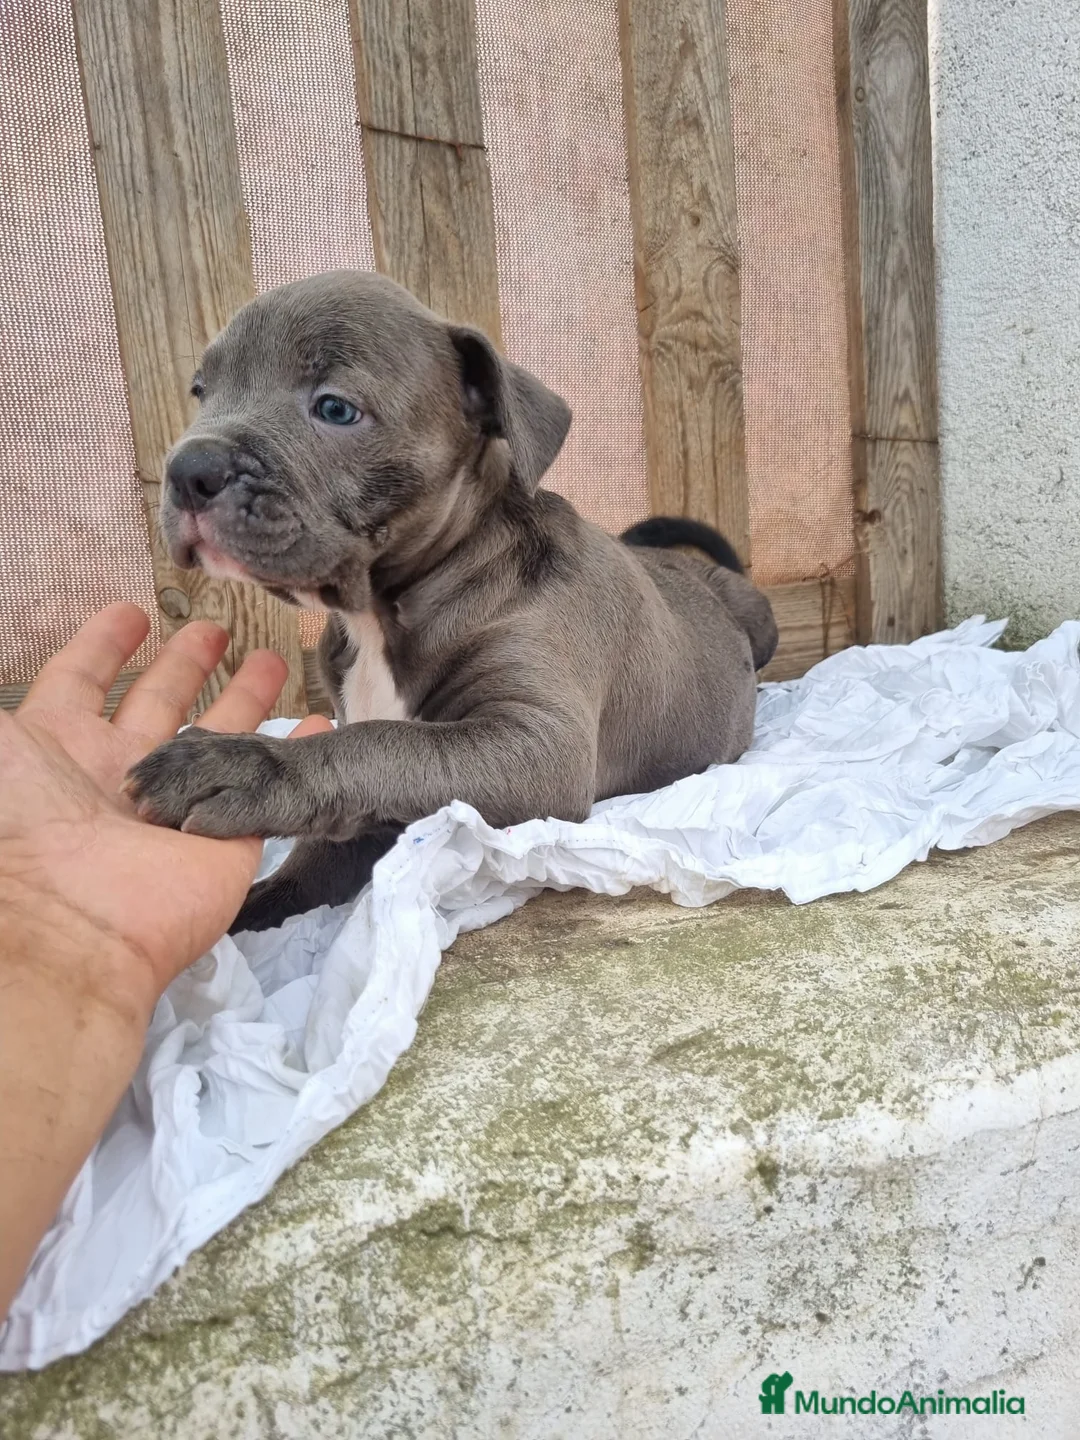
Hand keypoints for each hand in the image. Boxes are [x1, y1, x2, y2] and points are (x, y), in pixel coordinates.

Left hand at [0, 604, 329, 1011]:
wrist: (71, 927)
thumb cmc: (18, 828)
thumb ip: (4, 717)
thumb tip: (2, 681)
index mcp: (58, 749)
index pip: (82, 680)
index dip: (104, 643)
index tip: (133, 612)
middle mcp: (120, 772)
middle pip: (160, 702)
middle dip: (186, 664)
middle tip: (215, 631)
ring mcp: (178, 803)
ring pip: (218, 737)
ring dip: (245, 698)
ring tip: (272, 660)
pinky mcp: (229, 831)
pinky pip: (269, 782)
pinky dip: (297, 751)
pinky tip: (320, 725)